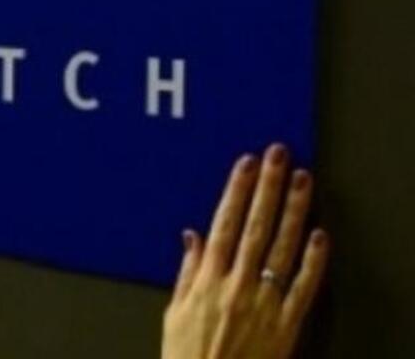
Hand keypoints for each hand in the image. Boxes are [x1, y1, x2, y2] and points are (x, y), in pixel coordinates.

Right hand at [163, 144, 329, 358]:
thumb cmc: (187, 356)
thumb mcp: (175, 312)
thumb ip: (188, 272)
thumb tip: (193, 237)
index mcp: (208, 280)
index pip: (225, 223)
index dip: (237, 191)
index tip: (246, 164)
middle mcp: (237, 286)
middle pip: (257, 227)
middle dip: (268, 187)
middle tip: (279, 156)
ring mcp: (264, 303)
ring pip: (283, 248)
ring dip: (295, 211)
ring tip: (303, 181)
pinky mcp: (286, 324)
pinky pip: (304, 288)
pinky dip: (314, 261)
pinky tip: (321, 235)